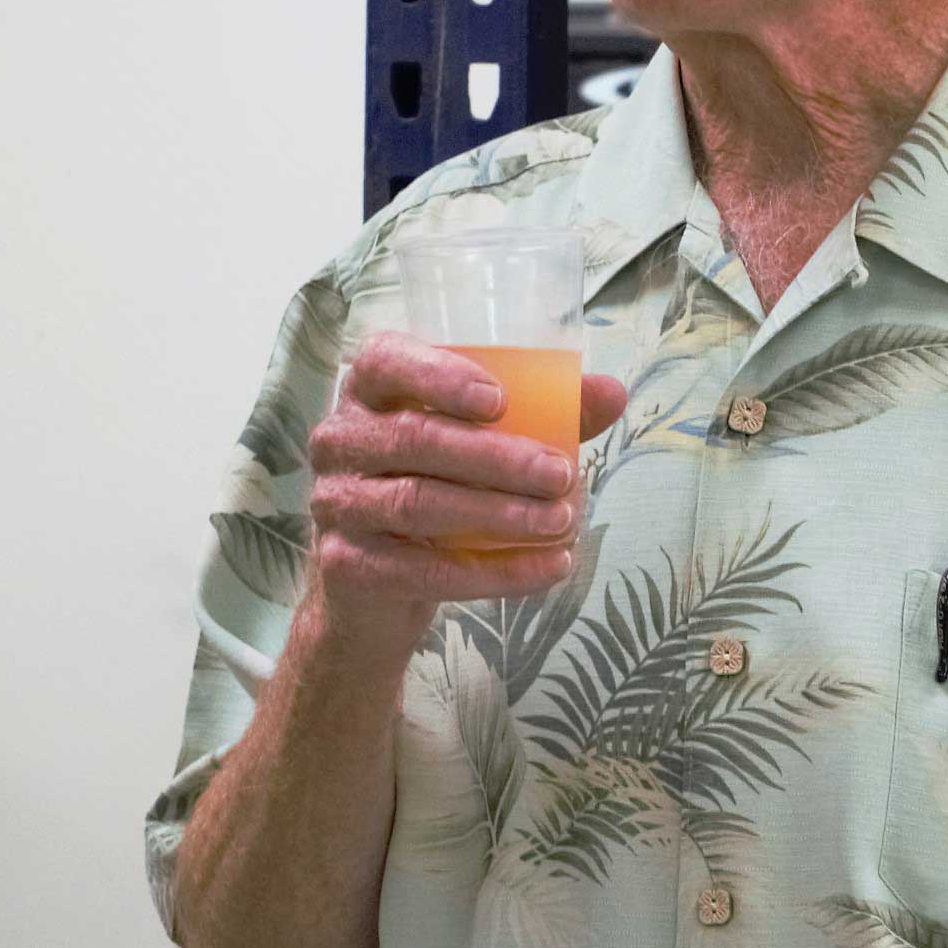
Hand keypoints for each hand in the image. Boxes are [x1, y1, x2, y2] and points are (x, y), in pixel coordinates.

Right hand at [298, 335, 631, 643]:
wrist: (373, 586)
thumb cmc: (437, 487)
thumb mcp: (482, 444)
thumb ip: (542, 414)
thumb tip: (612, 392)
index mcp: (369, 391)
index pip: (386, 361)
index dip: (440, 375)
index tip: (501, 400)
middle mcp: (340, 440)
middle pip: (416, 439)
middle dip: (497, 458)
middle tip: (561, 474)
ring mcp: (336, 503)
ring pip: (418, 503)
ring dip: (500, 514)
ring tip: (561, 521)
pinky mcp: (345, 565)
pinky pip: (424, 570)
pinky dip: (494, 573)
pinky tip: (547, 569)